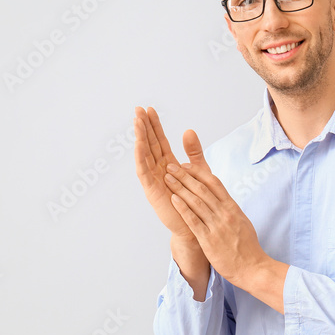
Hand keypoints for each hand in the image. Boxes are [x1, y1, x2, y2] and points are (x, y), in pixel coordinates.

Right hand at [133, 106, 214, 242]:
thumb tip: (188, 130)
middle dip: (144, 127)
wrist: (193, 225)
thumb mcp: (198, 170)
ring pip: (144, 155)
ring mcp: (153, 180)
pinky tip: (139, 145)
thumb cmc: (195, 200)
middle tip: (138, 109)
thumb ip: (193, 152)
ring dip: (140, 138)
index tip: (150, 109)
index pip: (159, 141)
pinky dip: (140, 158)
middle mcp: (158, 170)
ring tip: (137, 122)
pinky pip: (144, 171)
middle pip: (149, 144)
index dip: (154, 125)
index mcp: (168, 165)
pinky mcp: (152, 191)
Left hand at [162, 147, 266, 286]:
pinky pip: (194, 221)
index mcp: (233, 208)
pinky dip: (183, 208)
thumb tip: (221, 200)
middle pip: (202, 189)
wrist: (252, 268)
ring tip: (167, 179)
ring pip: (196, 202)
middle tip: (171, 166)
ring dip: (180, 188)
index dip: (198, 172)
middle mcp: (225, 214)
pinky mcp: (209, 240)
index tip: (186, 165)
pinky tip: (173, 199)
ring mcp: (217, 226)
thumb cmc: (247, 247)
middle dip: (185, 176)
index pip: (215, 183)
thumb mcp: (242, 222)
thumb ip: (230, 210)